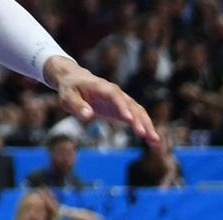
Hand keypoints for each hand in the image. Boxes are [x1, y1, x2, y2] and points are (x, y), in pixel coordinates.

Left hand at [43, 57, 161, 145]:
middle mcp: (116, 93)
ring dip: (147, 125)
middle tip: (144, 135)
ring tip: (155, 142)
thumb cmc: (70, 89)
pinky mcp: (124, 109)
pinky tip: (153, 142)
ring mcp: (122, 100)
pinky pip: (138, 118)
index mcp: (102, 87)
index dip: (122, 106)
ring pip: (139, 112)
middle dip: (138, 119)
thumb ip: (77, 106)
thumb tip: (88, 116)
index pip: (115, 96)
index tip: (129, 119)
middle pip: (131, 105)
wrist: (75, 80)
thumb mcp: (67, 97)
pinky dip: (146, 128)